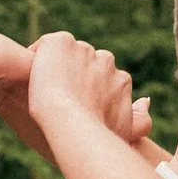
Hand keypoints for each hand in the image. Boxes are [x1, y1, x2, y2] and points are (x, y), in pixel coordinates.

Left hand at [27, 31, 146, 151]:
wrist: (69, 122)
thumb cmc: (95, 136)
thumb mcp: (125, 132)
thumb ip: (141, 120)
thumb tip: (146, 100)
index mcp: (121, 78)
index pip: (100, 80)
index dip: (84, 94)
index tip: (73, 108)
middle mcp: (106, 59)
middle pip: (84, 66)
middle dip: (72, 78)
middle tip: (57, 101)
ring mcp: (82, 48)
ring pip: (65, 57)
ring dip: (56, 69)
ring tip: (43, 92)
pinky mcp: (60, 42)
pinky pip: (46, 47)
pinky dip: (37, 59)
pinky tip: (31, 78)